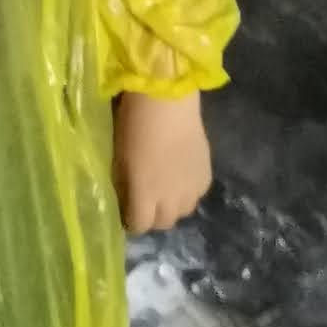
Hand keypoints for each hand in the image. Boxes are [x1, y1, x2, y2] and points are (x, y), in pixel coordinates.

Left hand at [112, 90, 212, 233]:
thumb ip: (124, 184)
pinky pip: (196, 195)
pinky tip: (180, 174)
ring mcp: (193, 190)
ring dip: (171, 206)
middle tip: (144, 200)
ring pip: (182, 212)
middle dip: (151, 216)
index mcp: (145, 195)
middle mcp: (172, 201)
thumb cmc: (134, 124)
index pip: (139, 226)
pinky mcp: (207, 177)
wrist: (168, 100)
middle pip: (163, 223)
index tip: (126, 211)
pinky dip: (187, 191)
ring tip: (164, 188)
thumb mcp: (119, 158)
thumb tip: (125, 199)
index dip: (131, 221)